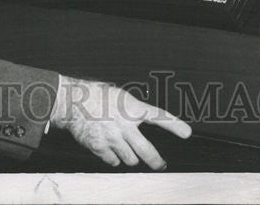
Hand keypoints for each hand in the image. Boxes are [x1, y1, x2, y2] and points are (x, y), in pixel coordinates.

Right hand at [50, 76, 191, 169]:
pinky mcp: (100, 147)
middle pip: (147, 151)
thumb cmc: (96, 95)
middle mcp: (124, 125)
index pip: (158, 116)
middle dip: (156, 161)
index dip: (174, 125)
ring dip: (131, 157)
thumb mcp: (120, 96)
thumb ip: (133, 111)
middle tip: (161, 164)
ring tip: (125, 148)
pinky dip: (114, 158)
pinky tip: (111, 150)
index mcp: (132, 108)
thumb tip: (142, 121)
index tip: (186, 132)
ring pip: (131, 159)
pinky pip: (113, 161)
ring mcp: (113, 138)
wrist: (73, 101)